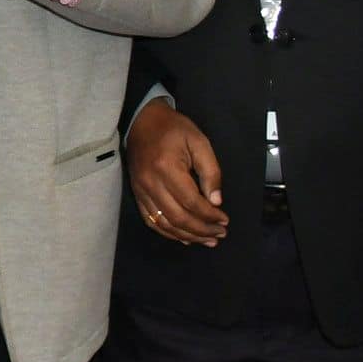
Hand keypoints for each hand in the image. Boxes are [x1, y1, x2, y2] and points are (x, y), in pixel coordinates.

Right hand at [127, 99, 226, 245]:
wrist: (142, 121)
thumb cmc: (174, 129)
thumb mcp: (199, 142)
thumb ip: (210, 172)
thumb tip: (216, 201)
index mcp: (167, 168)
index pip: (191, 201)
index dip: (210, 215)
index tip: (225, 220)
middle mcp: (151, 183)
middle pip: (177, 217)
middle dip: (202, 229)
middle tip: (220, 234)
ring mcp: (141, 190)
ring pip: (164, 223)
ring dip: (187, 235)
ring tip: (207, 240)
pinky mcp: (137, 194)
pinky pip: (151, 220)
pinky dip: (168, 233)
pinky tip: (184, 237)